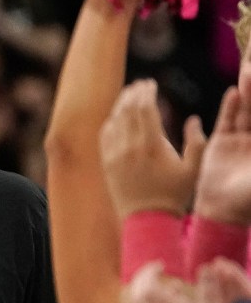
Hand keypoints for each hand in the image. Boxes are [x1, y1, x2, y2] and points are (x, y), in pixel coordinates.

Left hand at [100, 79, 205, 218]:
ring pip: (114, 120)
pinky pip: (104, 135)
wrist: (146, 219)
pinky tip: (117, 116)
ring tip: (128, 95)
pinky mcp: (106, 162)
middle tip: (140, 84)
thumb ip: (198, 142)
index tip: (151, 83)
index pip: (145, 108)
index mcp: (152, 145)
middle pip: (127, 109)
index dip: (146, 92)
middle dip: (133, 93)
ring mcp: (115, 154)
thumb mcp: (193, 170)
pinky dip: (110, 121)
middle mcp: (130, 147)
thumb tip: (193, 119)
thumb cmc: (174, 195)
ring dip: (121, 104)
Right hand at [193, 86, 250, 223]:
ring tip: (249, 72)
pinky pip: (227, 121)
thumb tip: (239, 132)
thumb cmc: (249, 197)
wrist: (222, 212)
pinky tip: (234, 91)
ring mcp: (240, 141)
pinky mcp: (220, 144)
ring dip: (249, 92)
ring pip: (247, 112)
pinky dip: (230, 107)